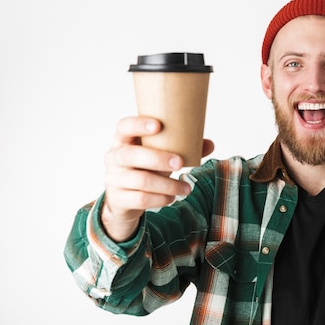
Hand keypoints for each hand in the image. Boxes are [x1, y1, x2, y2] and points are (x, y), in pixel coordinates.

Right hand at [102, 116, 214, 240]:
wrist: (123, 200)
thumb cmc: (145, 169)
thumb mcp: (160, 156)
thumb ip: (183, 148)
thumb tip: (210, 144)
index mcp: (123, 140)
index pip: (124, 127)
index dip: (139, 125)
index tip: (158, 125)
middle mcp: (114, 157)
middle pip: (132, 155)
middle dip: (158, 158)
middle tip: (180, 163)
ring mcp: (114, 178)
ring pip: (141, 180)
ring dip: (168, 184)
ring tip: (186, 188)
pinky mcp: (118, 198)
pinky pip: (141, 199)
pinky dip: (161, 199)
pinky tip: (172, 198)